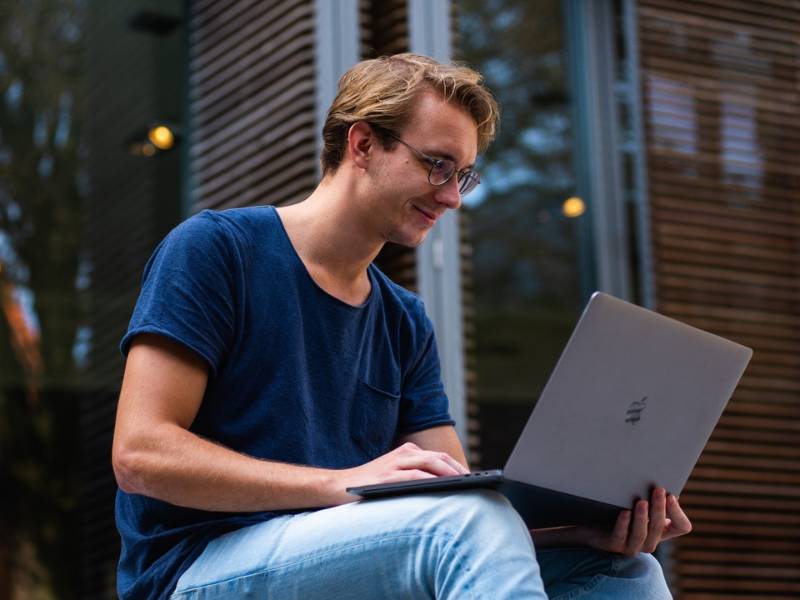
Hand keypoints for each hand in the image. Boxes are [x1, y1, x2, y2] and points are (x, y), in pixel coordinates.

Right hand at [331, 442, 468, 503]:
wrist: (338, 486)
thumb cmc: (370, 484)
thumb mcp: (395, 475)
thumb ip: (414, 474)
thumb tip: (444, 487)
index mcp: (407, 451)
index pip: (439, 457)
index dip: (457, 466)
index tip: (472, 478)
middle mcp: (403, 453)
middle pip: (439, 458)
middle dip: (459, 469)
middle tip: (474, 481)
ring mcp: (395, 464)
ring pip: (430, 463)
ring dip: (449, 473)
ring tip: (464, 484)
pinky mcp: (387, 476)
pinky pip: (414, 475)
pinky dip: (430, 480)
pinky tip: (442, 486)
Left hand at [574, 487, 691, 555]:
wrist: (590, 526)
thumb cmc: (617, 510)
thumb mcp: (638, 503)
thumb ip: (652, 497)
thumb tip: (666, 486)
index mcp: (660, 530)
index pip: (681, 526)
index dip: (678, 513)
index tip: (672, 495)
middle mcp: (649, 541)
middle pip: (659, 527)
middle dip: (659, 508)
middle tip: (658, 490)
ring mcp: (632, 546)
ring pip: (642, 534)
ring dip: (642, 517)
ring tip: (641, 501)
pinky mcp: (614, 546)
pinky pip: (620, 537)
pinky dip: (623, 524)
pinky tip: (624, 512)